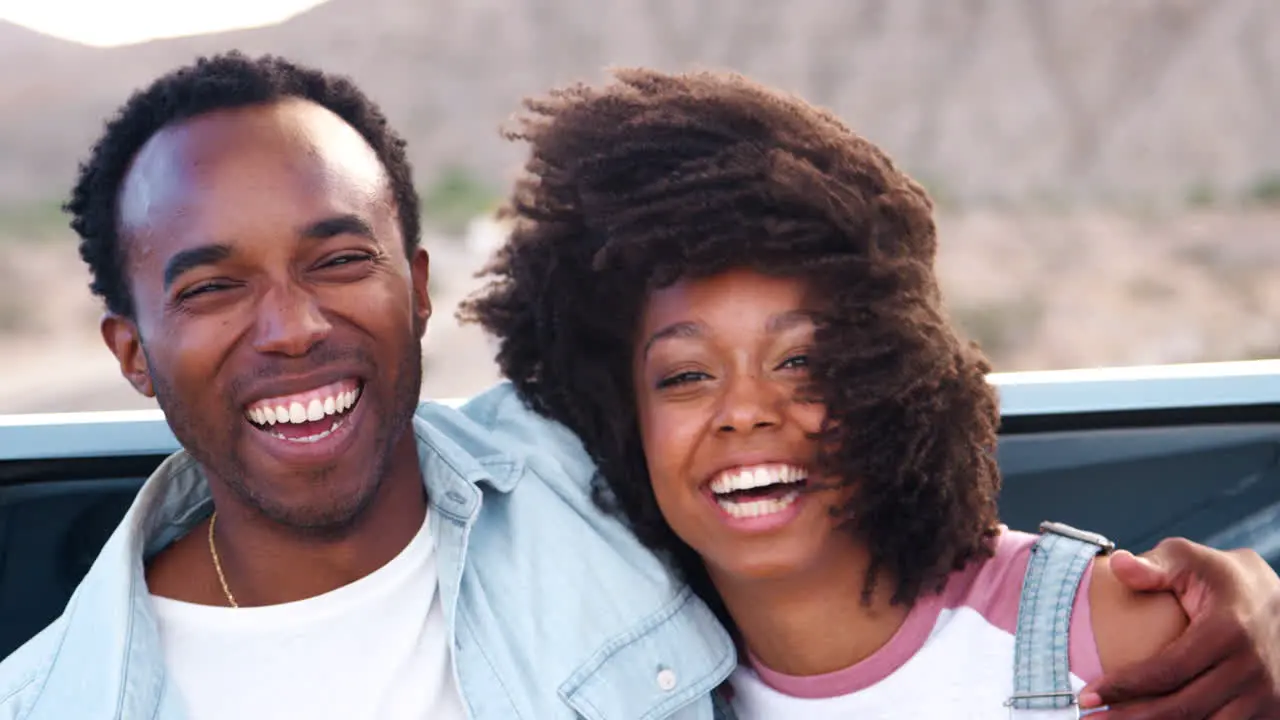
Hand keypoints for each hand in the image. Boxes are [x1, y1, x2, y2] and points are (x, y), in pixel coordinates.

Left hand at [1079, 538, 1279, 718]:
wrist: (1276, 600)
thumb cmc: (1220, 577)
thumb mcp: (1189, 560)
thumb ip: (1154, 566)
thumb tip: (1117, 564)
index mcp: (1228, 631)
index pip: (1168, 670)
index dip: (1124, 686)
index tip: (1086, 695)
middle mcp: (1252, 669)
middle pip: (1184, 708)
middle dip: (1131, 719)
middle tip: (1091, 719)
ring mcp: (1266, 694)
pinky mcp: (1271, 711)